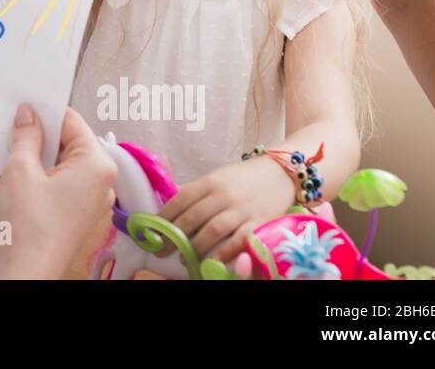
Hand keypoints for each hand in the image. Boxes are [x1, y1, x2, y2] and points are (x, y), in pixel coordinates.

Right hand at [0, 105, 115, 278]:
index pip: (71, 122)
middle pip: (62, 144)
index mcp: (96, 165)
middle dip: (31, 135)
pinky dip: (20, 177)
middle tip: (7, 122)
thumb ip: (25, 136)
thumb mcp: (20, 169)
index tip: (23, 102)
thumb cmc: (30, 227)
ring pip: (49, 165)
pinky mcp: (65, 214)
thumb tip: (27, 116)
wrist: (24, 272)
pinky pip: (43, 185)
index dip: (44, 111)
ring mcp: (81, 200)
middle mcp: (96, 182)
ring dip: (21, 156)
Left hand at [156, 157, 296, 263]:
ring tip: (185, 258)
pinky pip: (239, 240)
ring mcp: (242, 208)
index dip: (163, 217)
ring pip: (213, 230)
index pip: (180, 199)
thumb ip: (196, 191)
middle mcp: (224, 194)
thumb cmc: (244, 178)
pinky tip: (214, 262)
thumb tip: (168, 203)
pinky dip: (225, 252)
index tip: (152, 231)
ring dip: (196, 247)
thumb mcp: (216, 177)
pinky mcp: (260, 222)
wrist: (282, 173)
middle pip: (193, 217)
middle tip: (162, 250)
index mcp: (210, 181)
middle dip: (174, 236)